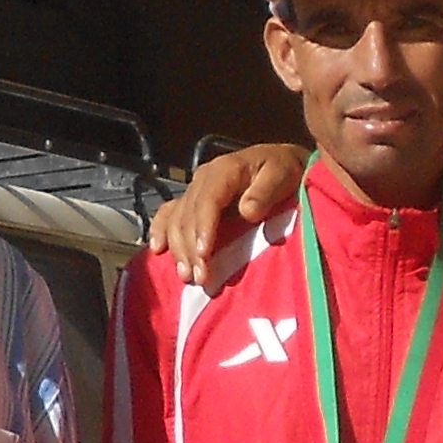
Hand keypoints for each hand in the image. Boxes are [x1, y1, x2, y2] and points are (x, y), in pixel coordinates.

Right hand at [150, 144, 306, 283]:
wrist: (281, 163)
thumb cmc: (285, 171)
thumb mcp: (283, 174)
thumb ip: (266, 191)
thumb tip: (247, 211)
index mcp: (224, 170)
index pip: (207, 201)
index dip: (203, 228)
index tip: (205, 255)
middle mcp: (203, 178)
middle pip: (188, 216)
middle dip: (191, 249)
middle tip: (201, 279)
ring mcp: (194, 190)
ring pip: (176, 220)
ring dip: (179, 250)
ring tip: (187, 277)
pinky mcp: (191, 200)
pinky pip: (168, 214)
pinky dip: (160, 231)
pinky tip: (157, 250)